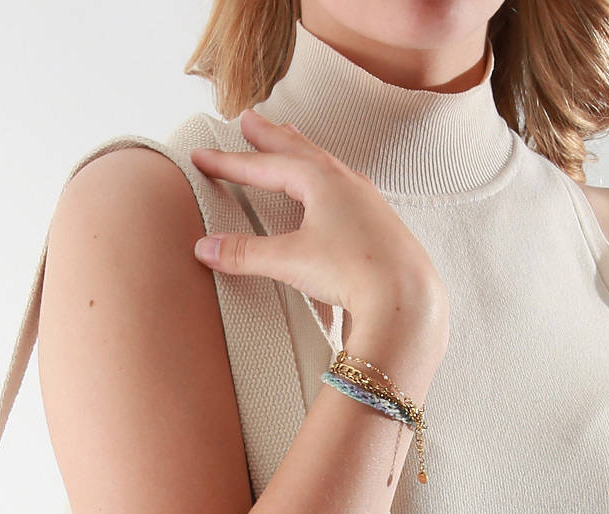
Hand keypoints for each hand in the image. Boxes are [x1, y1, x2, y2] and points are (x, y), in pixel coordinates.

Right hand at [187, 108, 448, 347]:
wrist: (406, 297)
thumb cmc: (354, 271)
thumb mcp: (291, 261)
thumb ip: (246, 253)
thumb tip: (204, 248)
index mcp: (320, 180)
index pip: (264, 166)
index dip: (230, 163)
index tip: (202, 157)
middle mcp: (345, 182)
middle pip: (299, 150)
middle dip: (270, 137)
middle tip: (251, 121)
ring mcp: (366, 201)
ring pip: (326, 165)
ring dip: (302, 152)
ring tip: (289, 141)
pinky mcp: (379, 224)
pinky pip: (346, 189)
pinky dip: (327, 180)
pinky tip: (330, 191)